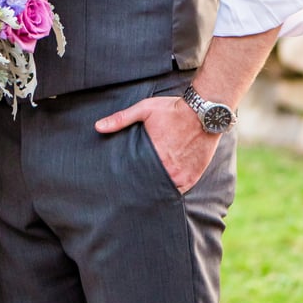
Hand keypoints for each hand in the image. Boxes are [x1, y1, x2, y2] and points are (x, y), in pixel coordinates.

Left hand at [95, 95, 218, 193]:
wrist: (204, 112)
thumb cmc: (173, 109)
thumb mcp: (144, 109)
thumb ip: (121, 119)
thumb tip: (98, 127)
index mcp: (153, 154)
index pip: (136, 174)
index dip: (129, 179)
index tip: (122, 182)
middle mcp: (168, 168)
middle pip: (149, 184)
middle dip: (141, 186)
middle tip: (131, 190)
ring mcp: (182, 175)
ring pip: (164, 190)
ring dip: (156, 190)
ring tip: (146, 193)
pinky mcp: (193, 176)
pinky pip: (180, 191)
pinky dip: (172, 190)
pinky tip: (164, 191)